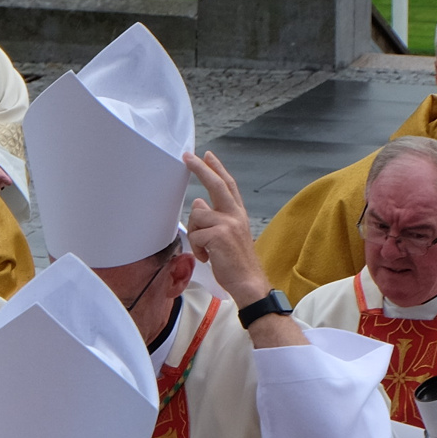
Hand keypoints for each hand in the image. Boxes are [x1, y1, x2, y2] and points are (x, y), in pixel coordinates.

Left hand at [181, 151, 266, 304]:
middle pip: (215, 184)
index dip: (217, 168)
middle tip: (187, 157)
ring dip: (195, 234)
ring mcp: (228, 223)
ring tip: (206, 250)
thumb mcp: (228, 236)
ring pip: (196, 215)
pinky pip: (195, 235)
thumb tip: (198, 204)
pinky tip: (208, 257)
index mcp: (238, 214)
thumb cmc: (236, 263)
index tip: (207, 155)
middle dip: (200, 168)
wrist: (249, 282)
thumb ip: (215, 218)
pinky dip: (197, 248)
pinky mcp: (219, 235)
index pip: (228, 185)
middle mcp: (235, 214)